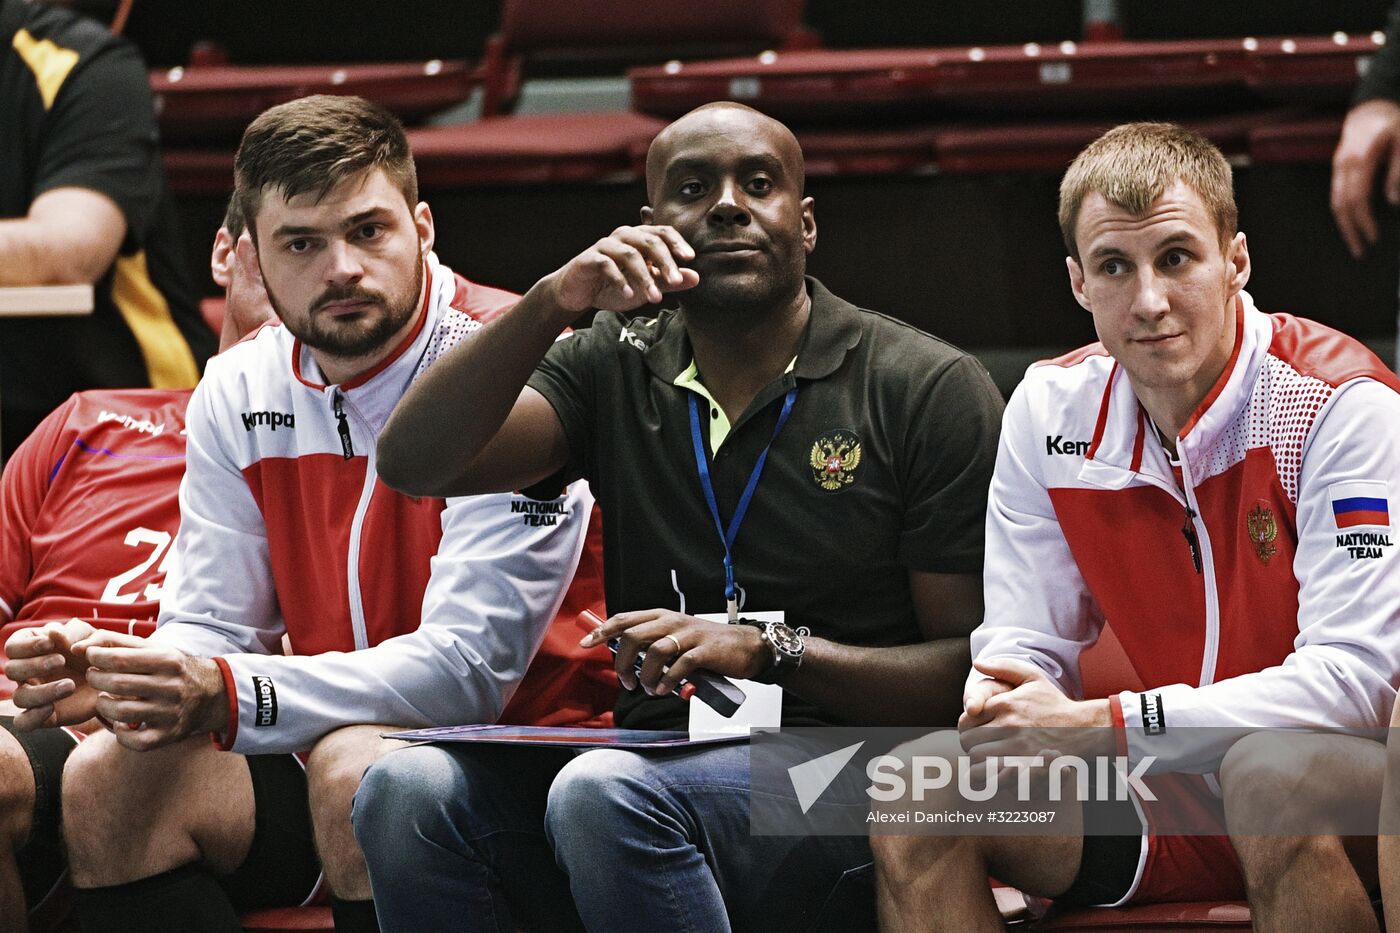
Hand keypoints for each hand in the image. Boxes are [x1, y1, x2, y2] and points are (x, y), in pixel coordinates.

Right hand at [5, 619, 99, 729]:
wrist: (116, 677)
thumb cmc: (97, 651)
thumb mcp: (91, 637)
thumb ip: (74, 633)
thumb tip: (52, 632)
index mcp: (33, 649)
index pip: (13, 647)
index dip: (26, 645)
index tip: (49, 643)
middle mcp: (28, 673)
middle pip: (12, 670)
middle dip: (33, 665)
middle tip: (61, 661)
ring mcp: (35, 694)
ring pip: (19, 697)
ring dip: (41, 692)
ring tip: (70, 685)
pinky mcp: (46, 715)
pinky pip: (24, 722)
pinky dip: (32, 717)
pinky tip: (50, 708)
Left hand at [78, 633, 227, 750]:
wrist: (213, 694)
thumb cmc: (173, 668)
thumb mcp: (155, 649)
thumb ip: (116, 643)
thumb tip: (77, 647)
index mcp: (169, 661)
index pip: (120, 659)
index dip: (96, 658)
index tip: (91, 657)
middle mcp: (172, 687)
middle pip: (117, 685)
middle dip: (96, 680)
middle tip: (95, 676)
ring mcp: (171, 713)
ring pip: (122, 713)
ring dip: (103, 706)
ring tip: (104, 698)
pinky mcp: (170, 735)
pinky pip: (135, 742)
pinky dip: (120, 734)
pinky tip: (121, 722)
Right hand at [545, 225, 699, 316]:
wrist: (578, 293)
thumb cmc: (615, 286)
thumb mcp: (646, 287)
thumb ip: (668, 281)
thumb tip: (696, 277)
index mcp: (640, 238)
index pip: (662, 232)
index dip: (677, 242)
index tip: (690, 258)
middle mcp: (624, 236)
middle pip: (649, 241)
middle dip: (665, 262)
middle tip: (676, 281)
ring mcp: (605, 246)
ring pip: (630, 254)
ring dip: (645, 277)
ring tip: (655, 298)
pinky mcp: (589, 259)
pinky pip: (607, 265)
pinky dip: (620, 280)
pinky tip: (629, 295)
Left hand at [580, 609, 766, 695]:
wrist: (745, 646)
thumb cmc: (706, 645)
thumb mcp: (676, 638)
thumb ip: (653, 645)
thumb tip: (626, 662)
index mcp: (662, 616)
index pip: (624, 619)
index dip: (603, 631)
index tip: (586, 644)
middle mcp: (672, 621)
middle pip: (634, 636)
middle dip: (623, 662)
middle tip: (626, 681)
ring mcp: (689, 635)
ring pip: (654, 652)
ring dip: (645, 675)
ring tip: (648, 689)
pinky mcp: (704, 650)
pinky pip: (679, 666)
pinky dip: (668, 681)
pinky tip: (664, 690)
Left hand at [957, 657, 1111, 759]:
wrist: (1083, 727)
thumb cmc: (1053, 702)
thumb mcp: (1032, 677)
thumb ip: (1003, 667)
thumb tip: (976, 663)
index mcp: (1005, 703)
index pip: (967, 719)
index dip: (968, 726)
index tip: (976, 727)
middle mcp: (1009, 725)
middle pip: (969, 741)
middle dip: (971, 742)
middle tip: (981, 742)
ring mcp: (1018, 747)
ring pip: (979, 758)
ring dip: (980, 758)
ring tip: (989, 753)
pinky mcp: (1027, 764)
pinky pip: (995, 774)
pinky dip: (991, 772)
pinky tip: (998, 766)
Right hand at [1332, 98, 1399, 257]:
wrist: (1371, 108)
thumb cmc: (1392, 123)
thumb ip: (1398, 171)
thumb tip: (1393, 202)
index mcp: (1361, 160)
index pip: (1357, 199)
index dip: (1364, 221)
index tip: (1374, 238)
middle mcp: (1344, 166)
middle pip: (1340, 206)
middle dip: (1350, 231)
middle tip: (1361, 252)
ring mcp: (1337, 168)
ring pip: (1334, 204)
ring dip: (1344, 226)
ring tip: (1354, 244)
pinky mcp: (1338, 170)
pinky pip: (1335, 196)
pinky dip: (1342, 215)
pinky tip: (1351, 225)